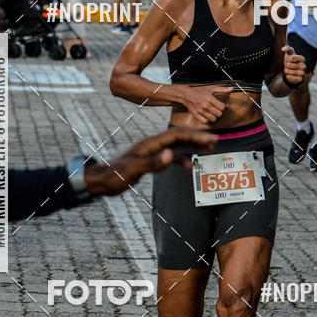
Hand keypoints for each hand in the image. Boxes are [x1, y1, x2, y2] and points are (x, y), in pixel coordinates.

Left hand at [85, 127, 217, 195]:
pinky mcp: (150, 160)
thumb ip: (153, 163)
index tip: (209, 139)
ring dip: (192, 146)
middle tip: (215, 140)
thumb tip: (171, 155)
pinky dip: (181, 159)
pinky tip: (190, 165)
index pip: (176, 135)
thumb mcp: (133, 170)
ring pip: (176, 146)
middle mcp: (152, 145)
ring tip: (208, 148)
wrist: (101, 181)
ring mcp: (151, 152)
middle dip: (197, 138)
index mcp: (149, 144)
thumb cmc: (114, 175)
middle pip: (178, 137)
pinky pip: (170, 157)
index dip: (194, 136)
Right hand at [178, 85, 233, 125]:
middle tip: (218, 110)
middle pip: (219, 114)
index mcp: (210, 99)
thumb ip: (222, 89)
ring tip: (213, 114)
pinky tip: (207, 116)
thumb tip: (231, 89)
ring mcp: (201, 111)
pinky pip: (205, 122)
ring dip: (214, 117)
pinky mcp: (196, 115)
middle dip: (220, 112)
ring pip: (213, 119)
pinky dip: (207, 120)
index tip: (225, 106)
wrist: (186, 94)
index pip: (223, 107)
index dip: (225, 107)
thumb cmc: (198, 91)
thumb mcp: (210, 88)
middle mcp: (206, 106)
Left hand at [281, 45, 305, 84]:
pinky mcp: (301, 79)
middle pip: (289, 65)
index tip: (288, 59)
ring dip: (286, 71)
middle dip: (286, 65)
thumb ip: (287, 48)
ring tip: (289, 70)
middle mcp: (304, 66)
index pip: (291, 58)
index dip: (286, 59)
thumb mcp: (289, 53)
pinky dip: (289, 77)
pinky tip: (290, 75)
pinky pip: (292, 78)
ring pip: (289, 72)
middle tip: (288, 66)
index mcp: (302, 58)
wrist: (292, 71)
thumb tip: (282, 48)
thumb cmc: (291, 60)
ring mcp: (303, 73)